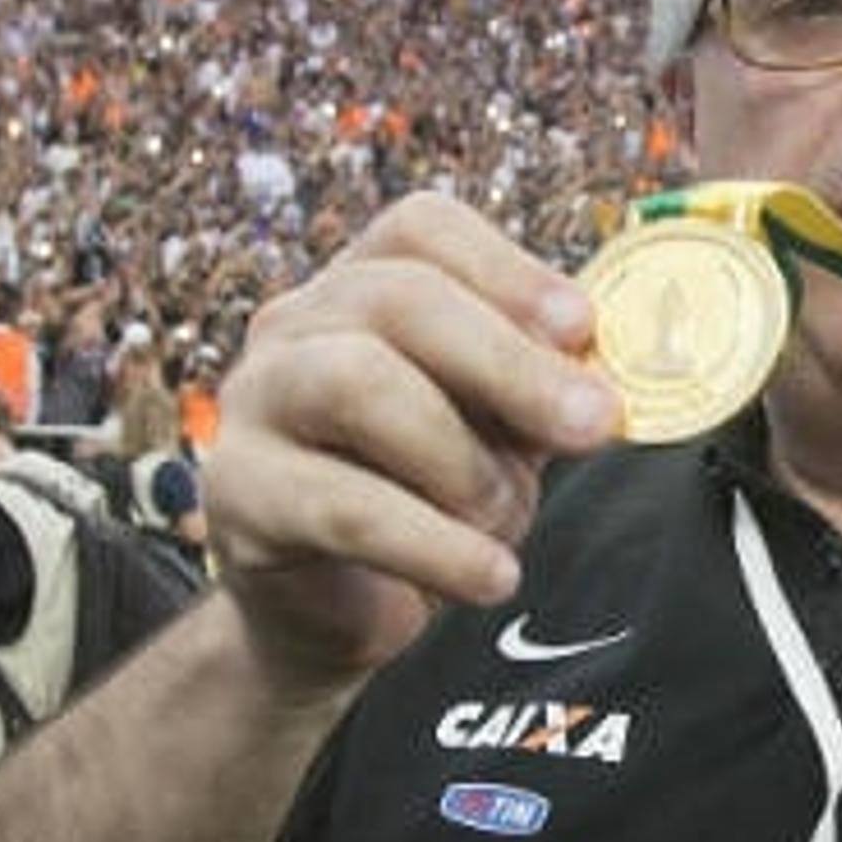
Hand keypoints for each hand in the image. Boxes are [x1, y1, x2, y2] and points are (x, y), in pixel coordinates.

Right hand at [207, 192, 617, 688]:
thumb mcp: (493, 432)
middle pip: (398, 297)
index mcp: (359, 288)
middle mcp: (295, 326)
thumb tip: (601, 385)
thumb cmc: (421, 499)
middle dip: (510, 362)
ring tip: (506, 517)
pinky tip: (489, 576)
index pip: (422, 230)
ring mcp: (255, 403)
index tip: (583, 329)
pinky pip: (344, 507)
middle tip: (592, 425)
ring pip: (357, 381)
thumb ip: (535, 393)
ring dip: (459, 457)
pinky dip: (435, 546)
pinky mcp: (239, 494)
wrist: (333, 611)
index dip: (509, 270)